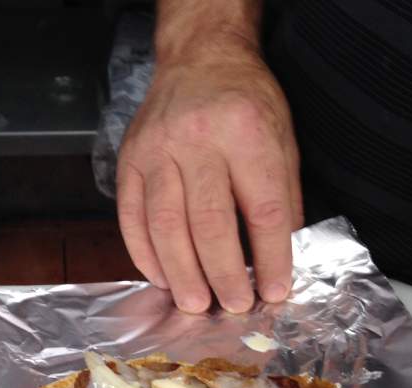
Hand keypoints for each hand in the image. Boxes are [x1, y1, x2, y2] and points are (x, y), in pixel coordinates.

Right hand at [116, 41, 303, 313]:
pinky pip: (132, 217)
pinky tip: (162, 278)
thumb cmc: (246, 101)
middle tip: (232, 305)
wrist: (200, 57)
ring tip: (195, 303)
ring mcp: (156, 150)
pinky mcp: (129, 160)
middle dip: (222, 273)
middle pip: (209, 222)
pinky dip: (145, 254)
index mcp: (245, 132)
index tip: (274, 290)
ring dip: (181, 272)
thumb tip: (277, 259)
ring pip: (165, 225)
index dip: (269, 257)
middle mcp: (197, 140)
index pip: (261, 208)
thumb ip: (282, 196)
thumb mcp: (282, 138)